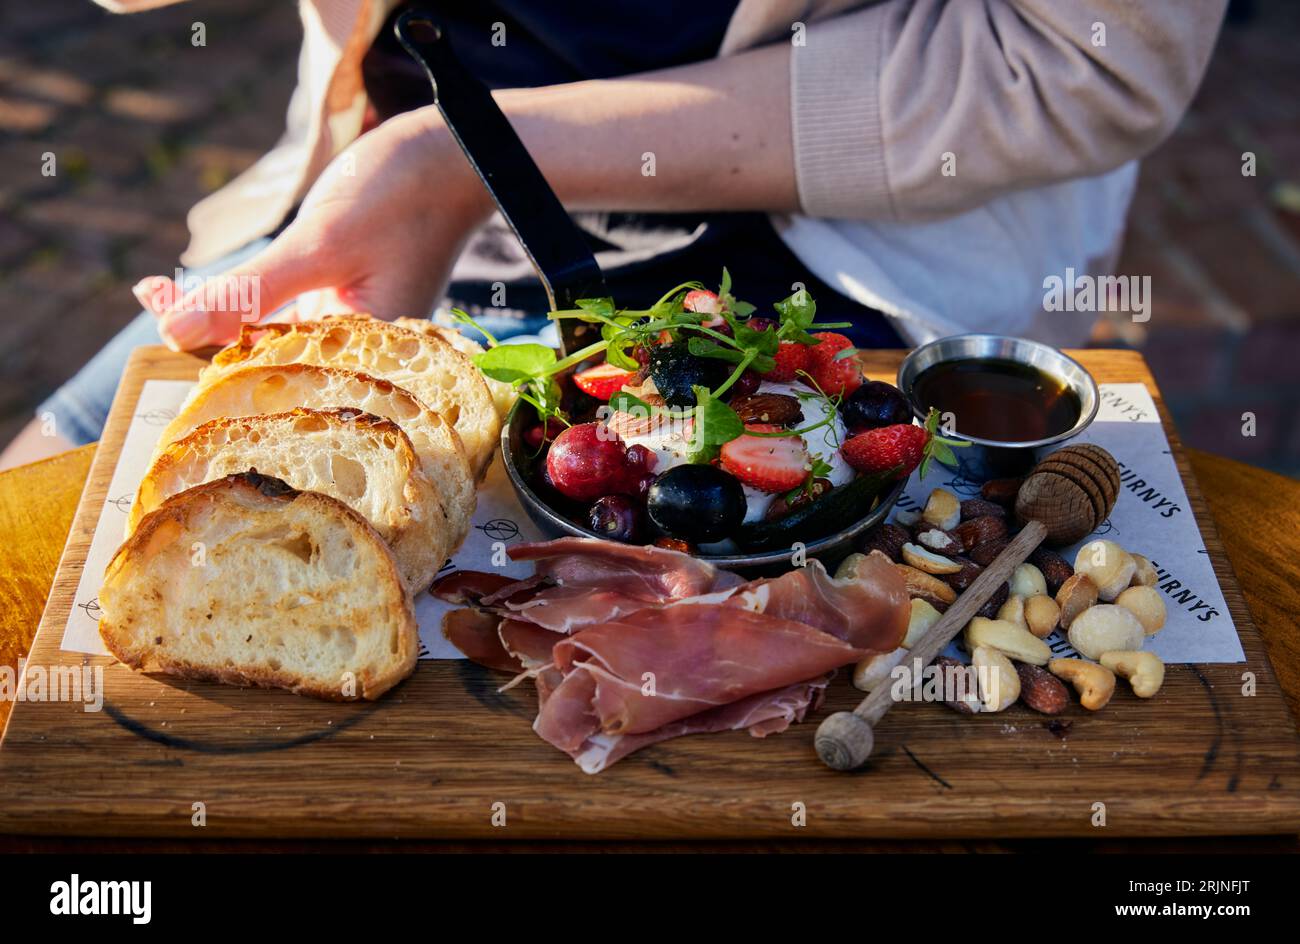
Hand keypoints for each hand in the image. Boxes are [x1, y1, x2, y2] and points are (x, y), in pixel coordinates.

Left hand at [136, 109, 489, 350]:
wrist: (456, 154)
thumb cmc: (402, 196)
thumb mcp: (319, 244)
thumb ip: (250, 291)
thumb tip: (170, 332)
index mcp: (367, 358)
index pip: (274, 375)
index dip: (212, 359)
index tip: (157, 334)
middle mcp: (362, 351)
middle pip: (272, 359)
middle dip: (210, 337)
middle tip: (151, 301)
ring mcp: (354, 323)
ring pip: (275, 333)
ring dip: (223, 313)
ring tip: (159, 293)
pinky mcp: (348, 296)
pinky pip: (290, 308)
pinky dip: (251, 297)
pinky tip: (208, 288)